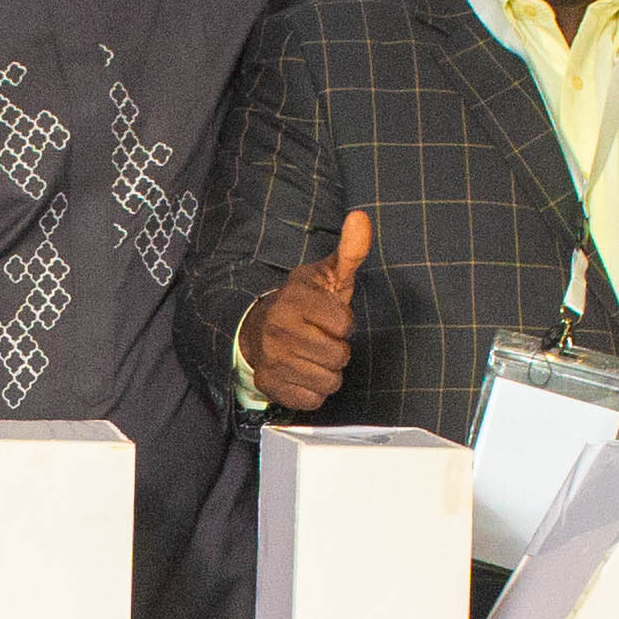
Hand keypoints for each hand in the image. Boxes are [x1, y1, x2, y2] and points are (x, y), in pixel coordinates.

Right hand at [242, 207, 367, 411]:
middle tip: (320, 339)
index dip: (342, 323)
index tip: (327, 318)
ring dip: (327, 372)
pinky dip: (313, 390)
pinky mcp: (270, 385)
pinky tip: (302, 373)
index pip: (343, 324)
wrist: (257, 331)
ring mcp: (272, 360)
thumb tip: (361, 218)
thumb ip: (349, 252)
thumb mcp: (327, 276)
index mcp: (293, 300)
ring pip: (329, 381)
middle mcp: (278, 330)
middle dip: (337, 350)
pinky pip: (313, 400)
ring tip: (312, 356)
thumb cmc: (304, 305)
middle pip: (339, 356)